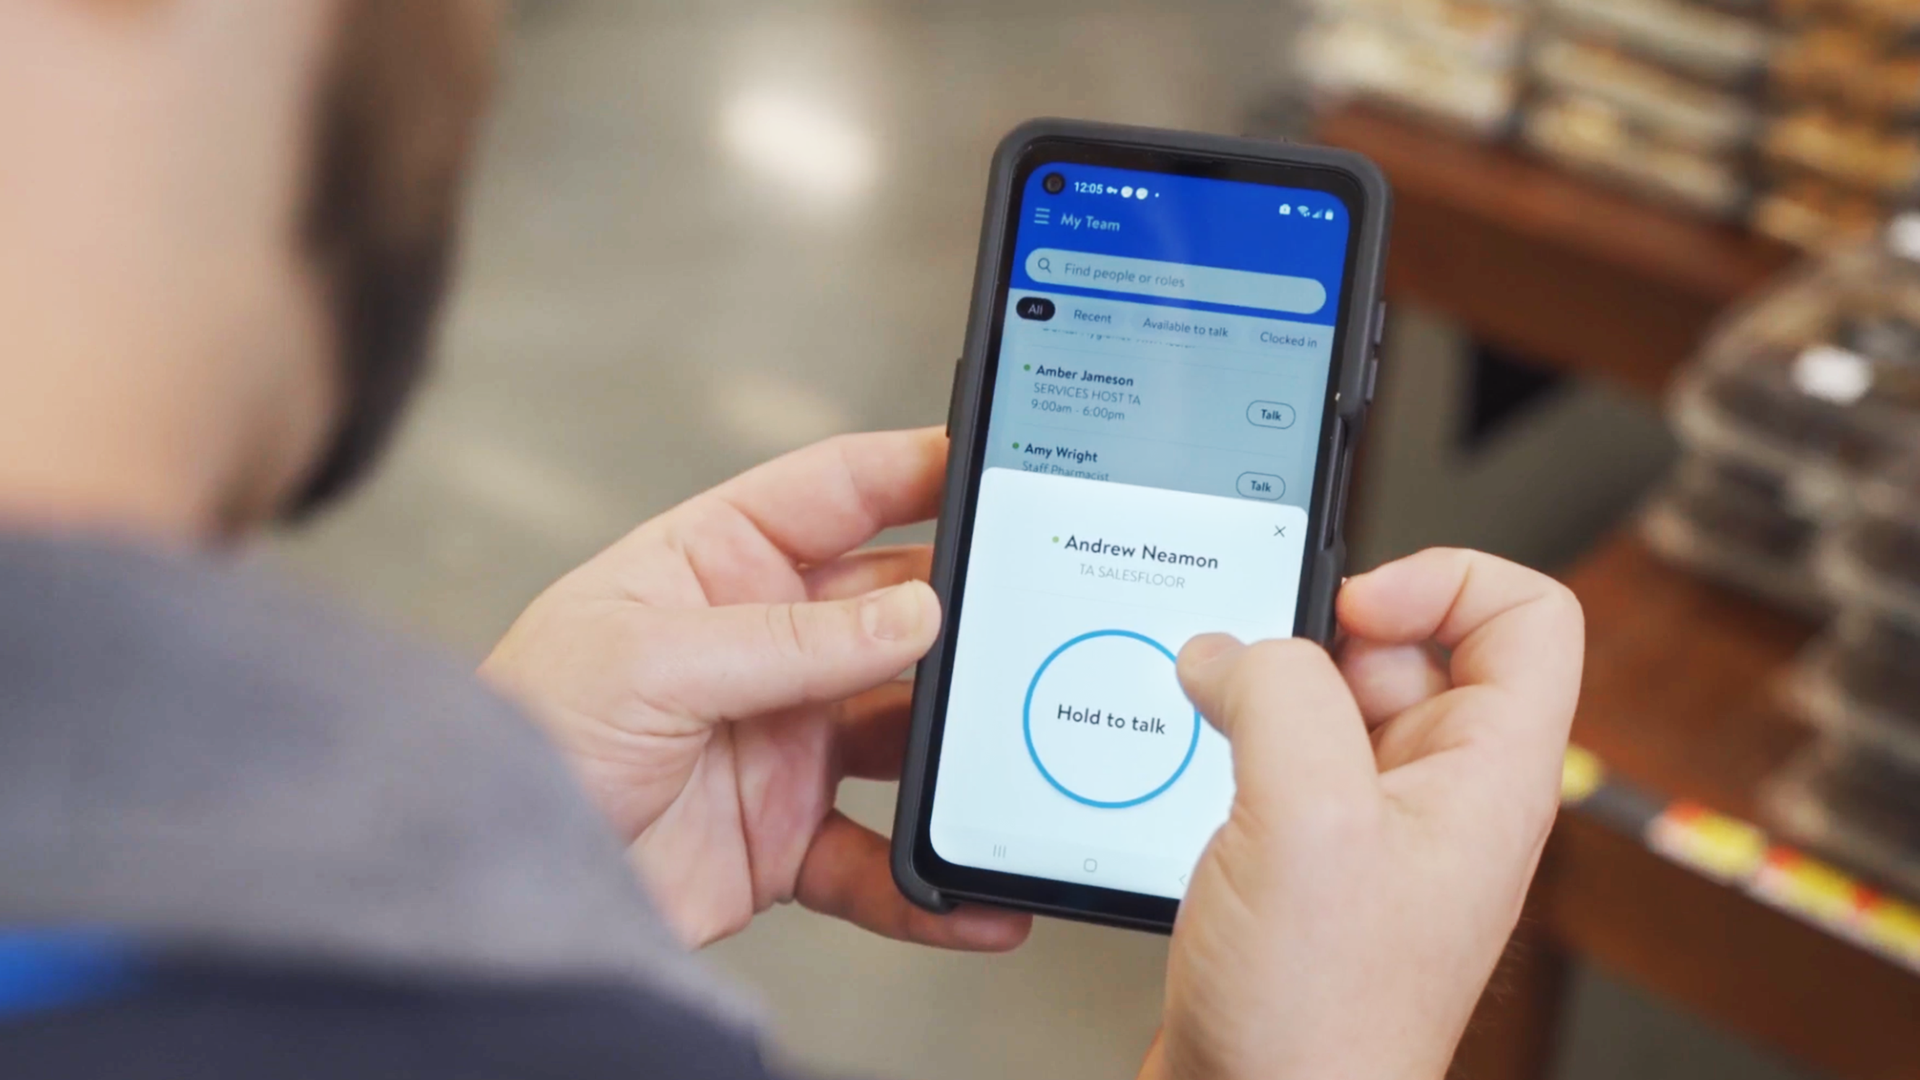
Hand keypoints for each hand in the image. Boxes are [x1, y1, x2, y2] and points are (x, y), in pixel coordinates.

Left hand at [481, 428, 1029, 951]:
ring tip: (1019, 760)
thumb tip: (913, 611)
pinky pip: (880, 857)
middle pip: (895, 611)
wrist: (488, 883)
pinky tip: (976, 899)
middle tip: (1035, 617)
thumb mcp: (650, 659)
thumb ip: (789, 640)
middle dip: (965, 614)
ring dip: (963, 751)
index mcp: (717, 565)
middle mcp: (763, 647)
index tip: (995, 460)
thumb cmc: (524, 734)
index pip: (838, 492)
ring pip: (908, 731)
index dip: (918, 468)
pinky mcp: (788, 837)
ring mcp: (784, 741)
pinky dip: (932, 885)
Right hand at [1145, 549, 1583, 1079]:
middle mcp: (1446, 799)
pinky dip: (1237, 746)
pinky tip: (1193, 774)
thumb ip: (1281, 696)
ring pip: (1336, 705)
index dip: (1441, 579)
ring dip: (1267, 695)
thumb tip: (1233, 651)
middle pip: (1414, 648)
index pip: (1526, 615)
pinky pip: (1286, 763)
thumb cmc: (1315, 1020)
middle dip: (1320, 640)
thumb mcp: (1305, 819)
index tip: (1351, 610)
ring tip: (1214, 726)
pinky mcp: (1315, 864)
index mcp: (1490, 777)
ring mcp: (1380, 834)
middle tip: (1257, 674)